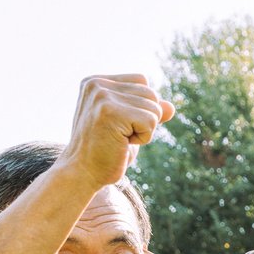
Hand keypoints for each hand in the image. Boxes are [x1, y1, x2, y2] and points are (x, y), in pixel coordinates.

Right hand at [59, 74, 175, 188]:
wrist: (83, 172)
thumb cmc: (106, 151)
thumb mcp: (130, 127)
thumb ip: (148, 112)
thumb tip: (171, 107)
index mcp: (96, 82)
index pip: (141, 81)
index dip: (142, 107)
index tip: (120, 124)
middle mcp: (97, 84)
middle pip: (151, 94)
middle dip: (146, 120)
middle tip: (120, 135)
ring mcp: (102, 96)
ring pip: (154, 108)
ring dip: (144, 130)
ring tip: (120, 139)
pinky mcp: (110, 111)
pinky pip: (150, 122)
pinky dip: (143, 138)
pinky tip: (121, 143)